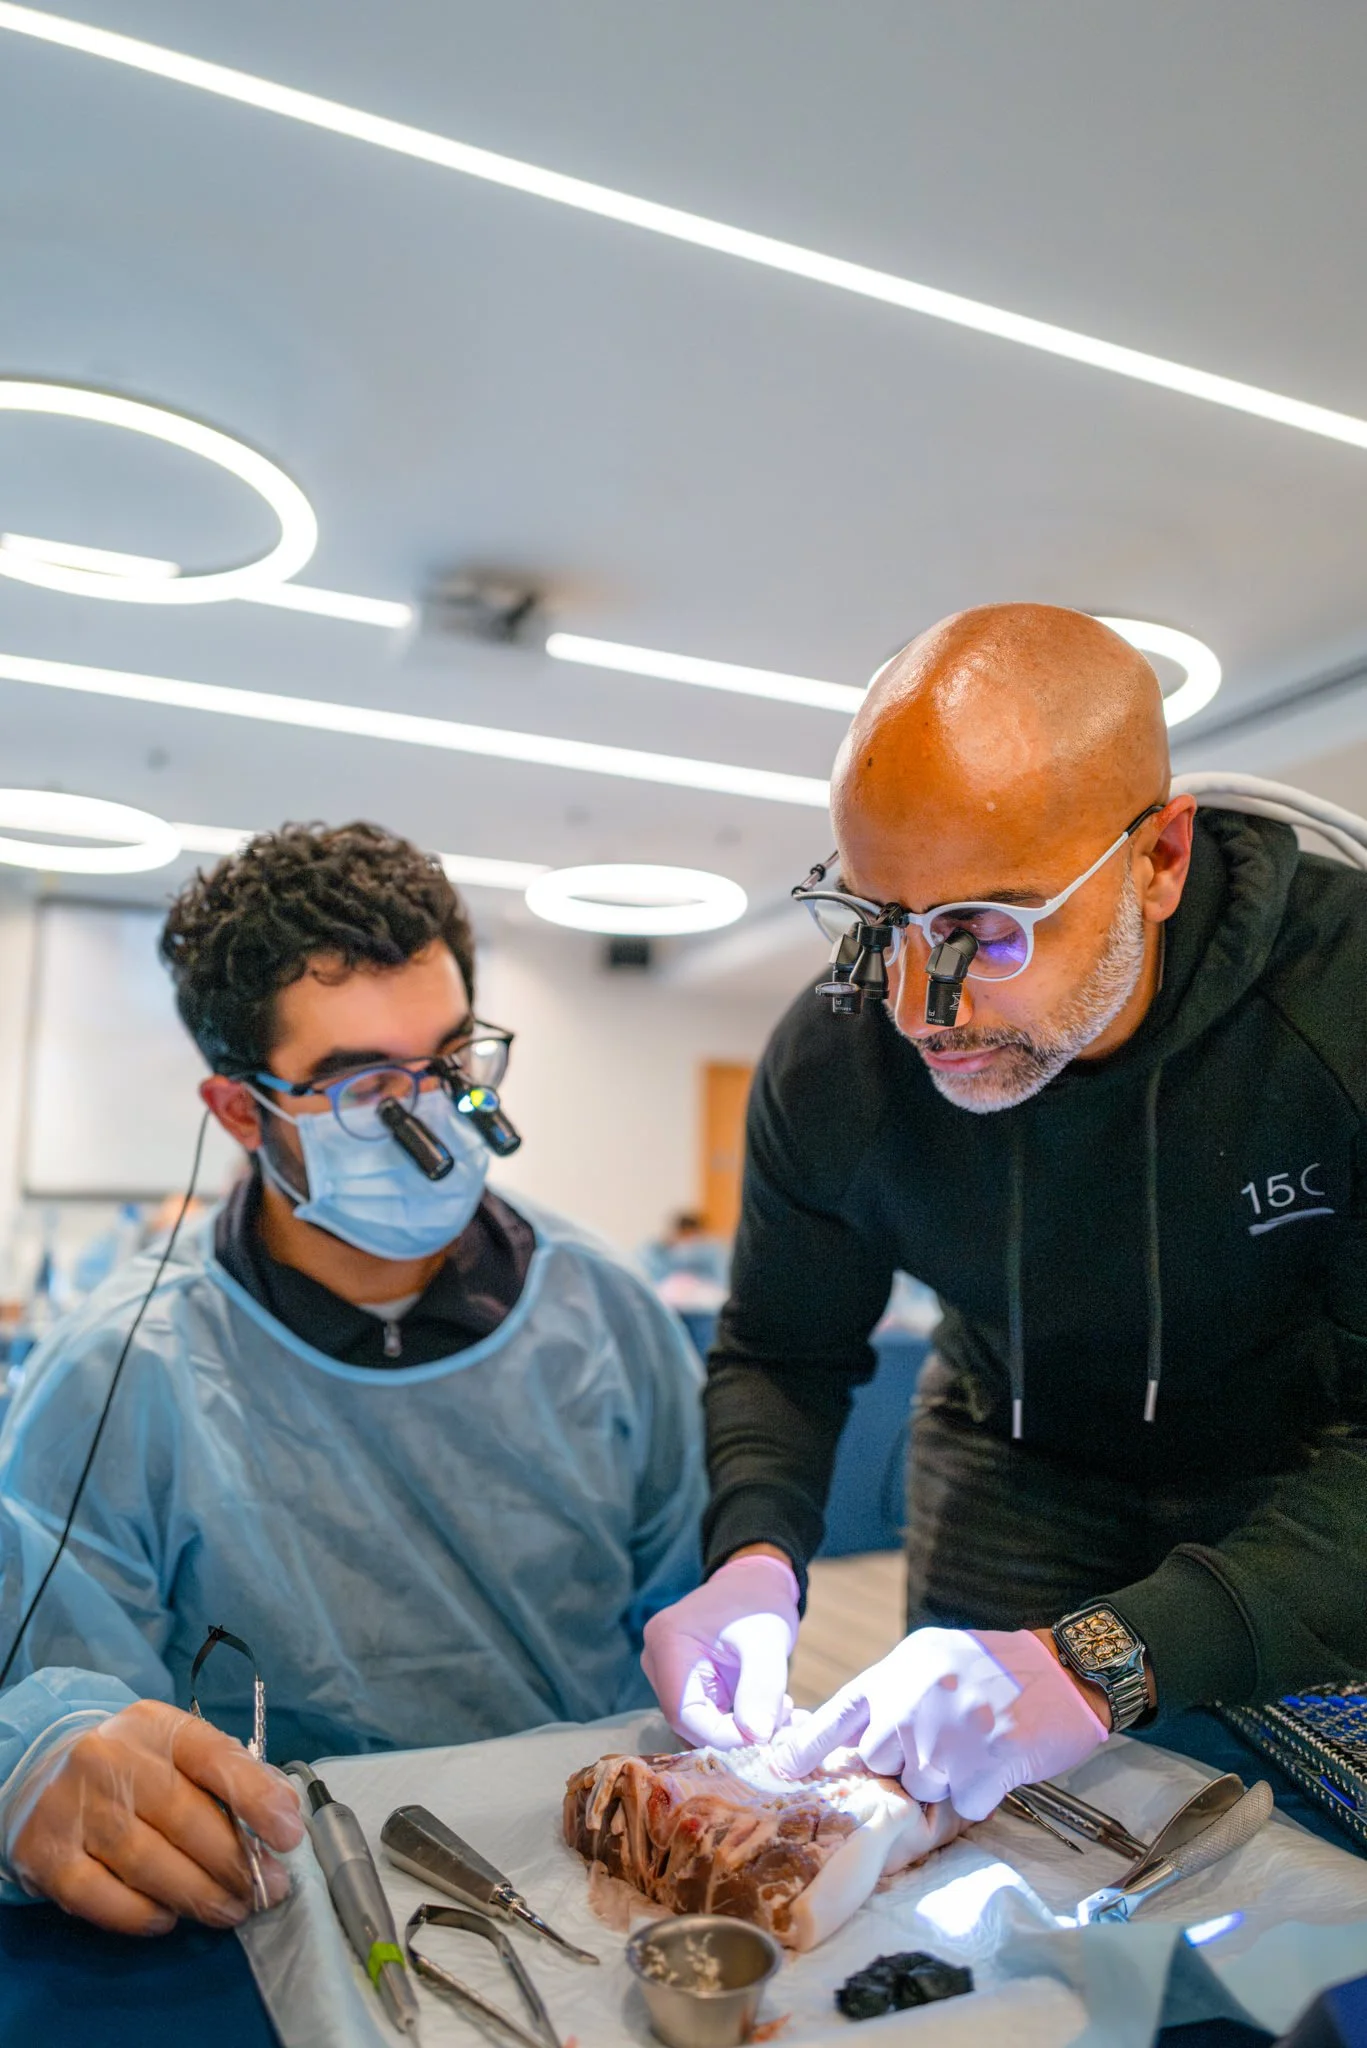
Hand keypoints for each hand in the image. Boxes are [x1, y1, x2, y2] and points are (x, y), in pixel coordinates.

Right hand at [8, 1699, 304, 1934]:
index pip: (212, 1756)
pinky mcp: (46, 1854)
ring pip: (147, 1863)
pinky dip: (142, 1915)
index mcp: (155, 1726)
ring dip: (198, 1896)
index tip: (289, 1835)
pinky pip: (103, 1897)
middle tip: (266, 1891)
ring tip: (230, 1911)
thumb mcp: (180, 1751)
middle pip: (183, 1817)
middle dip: (234, 1863)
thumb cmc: (132, 1767)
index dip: (255, 1797)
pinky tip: (168, 1918)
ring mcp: (73, 1807)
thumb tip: (285, 1813)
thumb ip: (232, 1775)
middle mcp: (110, 1759)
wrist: (43, 1773)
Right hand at [642, 1552, 800, 1747]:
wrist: (755, 1582)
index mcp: (668, 1642)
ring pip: (701, 1723)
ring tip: (782, 1714)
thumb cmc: (758, 1603)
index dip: (721, 1735)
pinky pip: (708, 1715)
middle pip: (690, 1721)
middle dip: (737, 1733)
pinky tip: (771, 1711)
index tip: (761, 1739)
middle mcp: (657, 1660)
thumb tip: (757, 1737)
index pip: (683, 1712)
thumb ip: (761, 1689)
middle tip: (782, 1726)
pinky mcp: (684, 1682)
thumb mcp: (766, 1643)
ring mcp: (668, 1672)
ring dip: (742, 1729)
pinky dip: (739, 1720)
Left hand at [770, 1626, 1107, 1819]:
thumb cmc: (993, 1664)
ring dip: (945, 1779)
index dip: (805, 1747)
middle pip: (880, 1763)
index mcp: (896, 1673)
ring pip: (920, 1789)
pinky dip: (978, 1793)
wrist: (1062, 1669)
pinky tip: (996, 1761)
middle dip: (905, 1761)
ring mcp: (947, 1739)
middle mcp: (913, 1705)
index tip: (779, 1769)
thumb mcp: (929, 1657)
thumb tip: (860, 1734)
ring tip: (974, 1745)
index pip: (838, 1715)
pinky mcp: (983, 1770)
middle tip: (943, 1737)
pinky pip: (961, 1806)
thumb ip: (891, 1691)